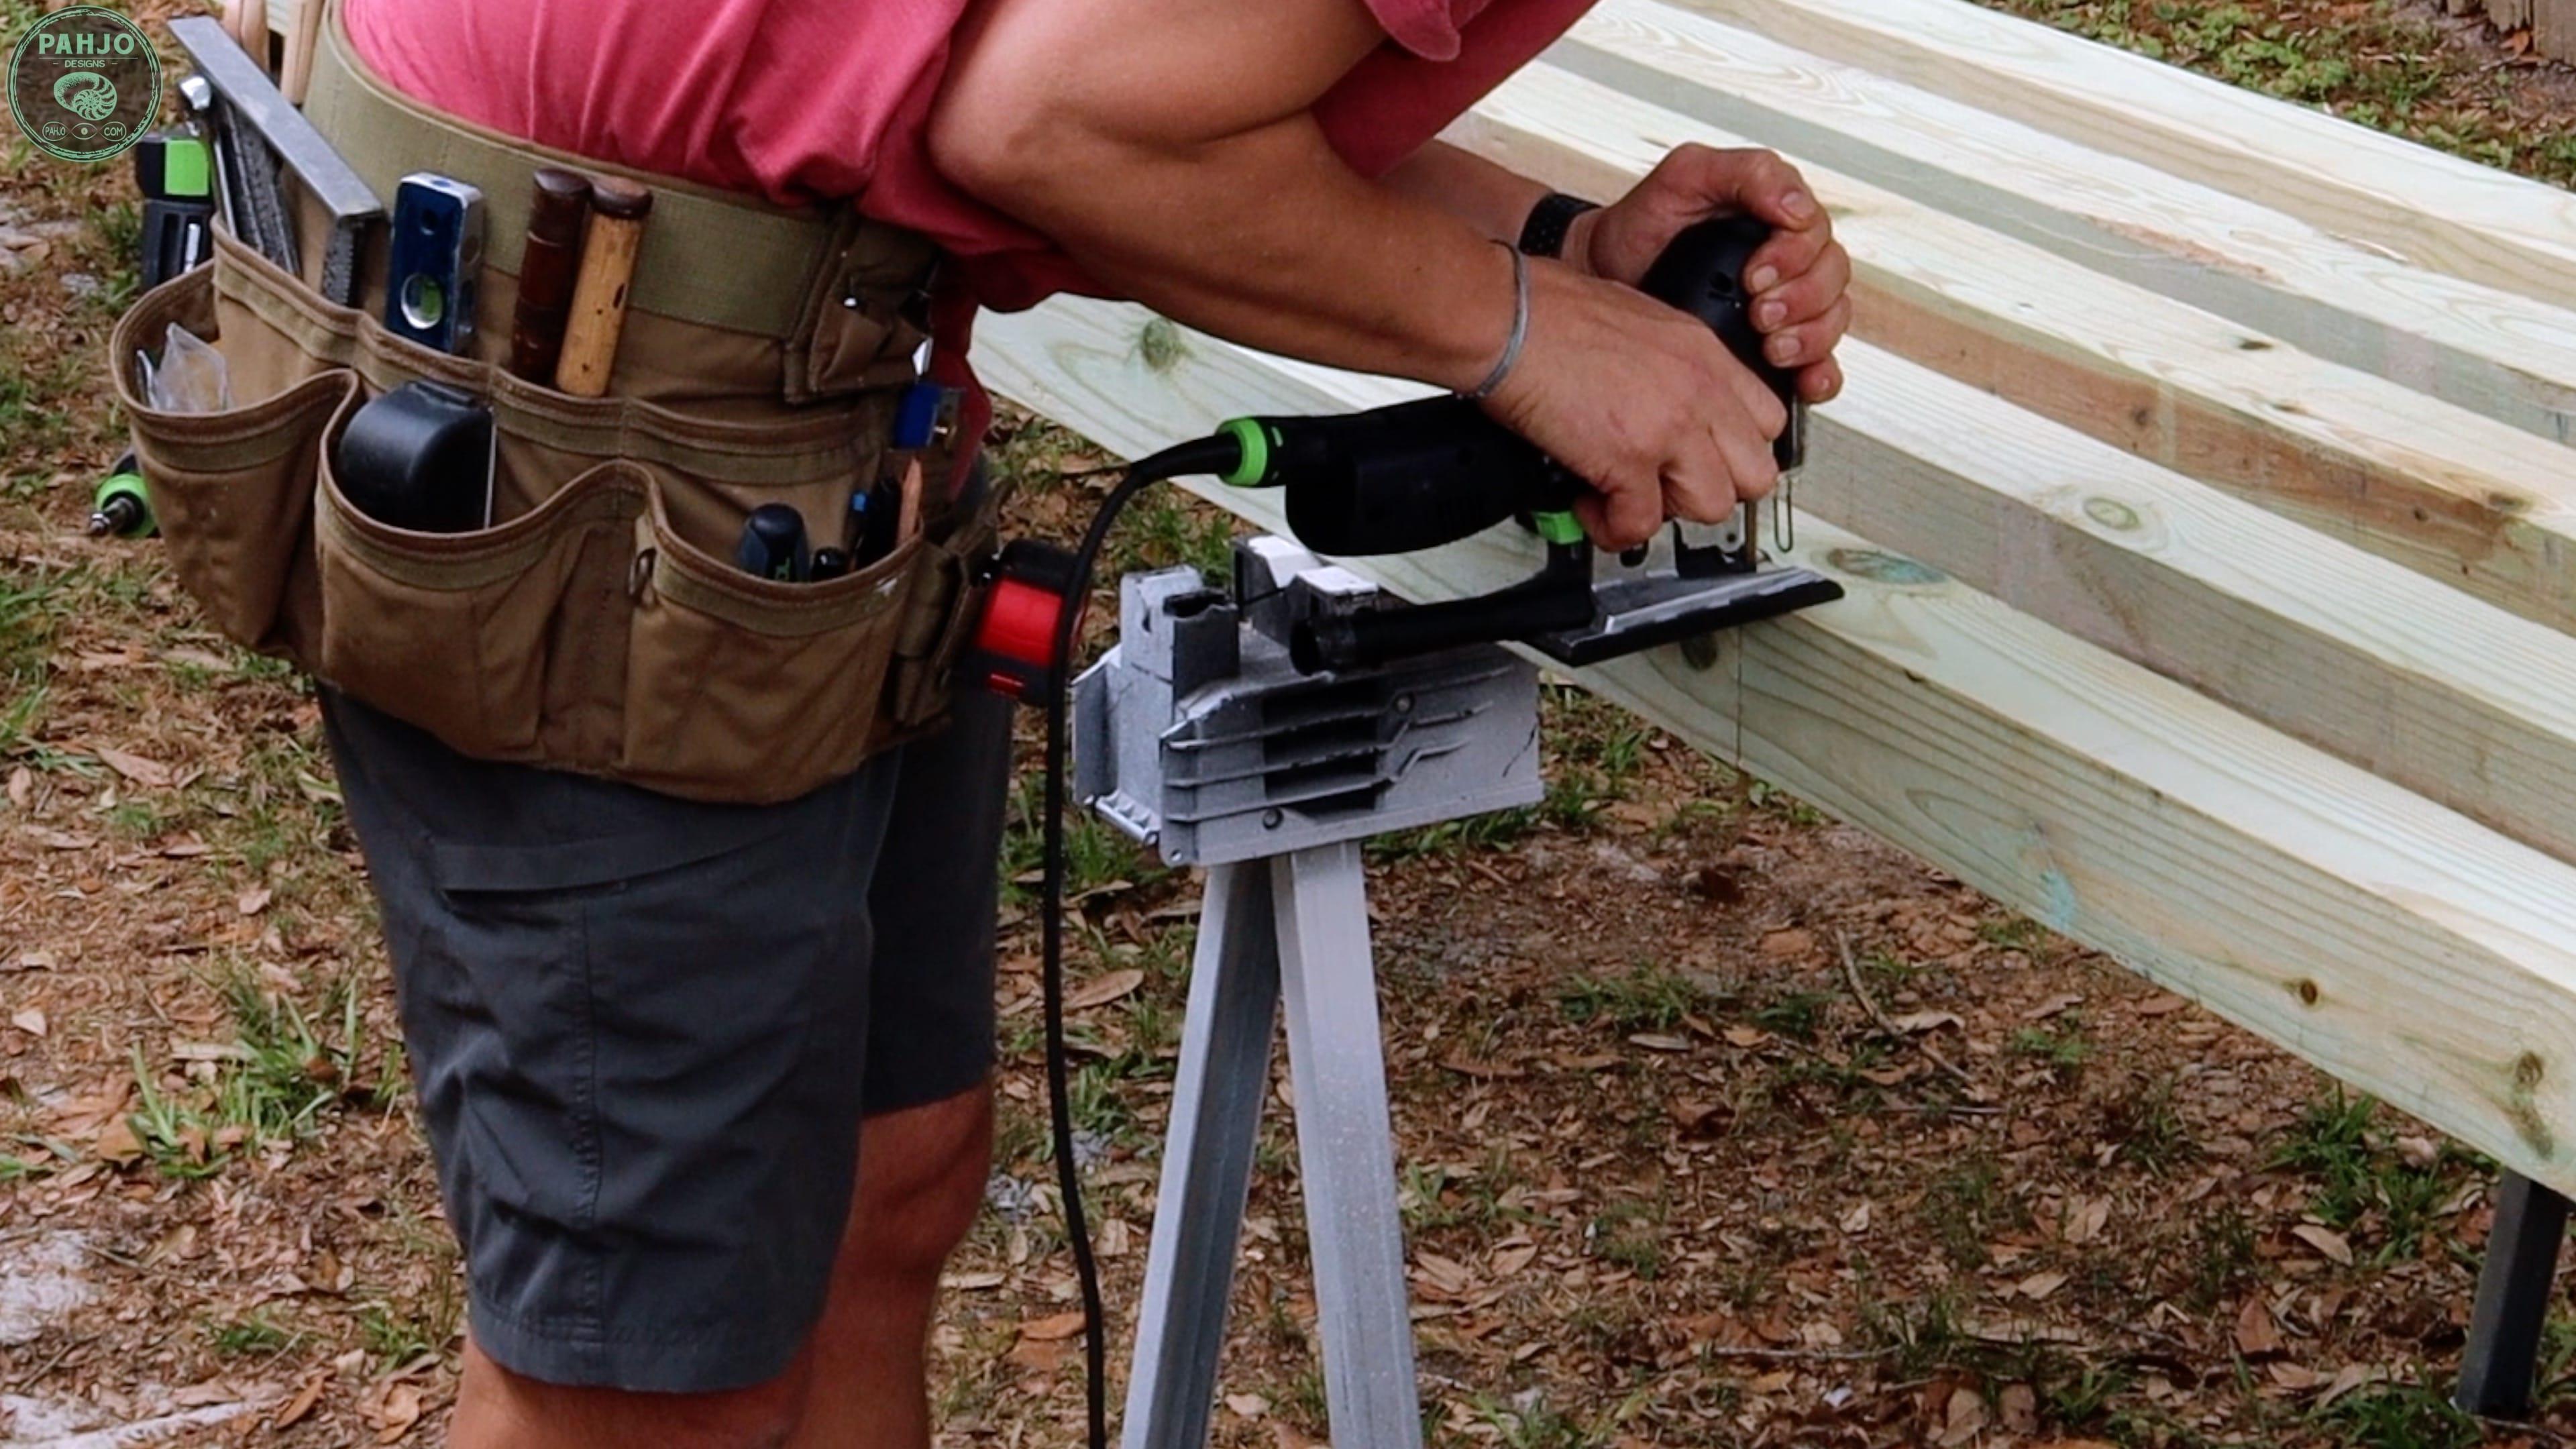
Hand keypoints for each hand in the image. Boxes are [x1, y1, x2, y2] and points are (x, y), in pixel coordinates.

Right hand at [1481, 253, 1787, 551]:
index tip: (1703, 458)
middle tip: (1667, 482)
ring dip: (1666, 511)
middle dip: (1710, 488)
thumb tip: (1658, 397)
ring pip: (1711, 507)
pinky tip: (1589, 504)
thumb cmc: (1549, 311)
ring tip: (1627, 494)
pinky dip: (1613, 527)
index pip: (1767, 421)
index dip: (1735, 451)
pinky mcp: (1626, 459)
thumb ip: (1667, 363)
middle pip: (1755, 474)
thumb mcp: (1638, 319)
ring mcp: (1668, 426)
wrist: (1507, 317)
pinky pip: (1640, 525)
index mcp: (1703, 353)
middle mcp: (1698, 390)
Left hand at [1569, 145, 1850, 404]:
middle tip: (1759, 313)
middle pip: (1831, 280)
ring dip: (1810, 337)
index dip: (1795, 256)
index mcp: (1776, 216)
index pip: (1817, 234)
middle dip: (1801, 300)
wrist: (1604, 273)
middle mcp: (1789, 259)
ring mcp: (1786, 303)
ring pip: (1831, 320)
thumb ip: (1745, 173)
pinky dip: (1821, 375)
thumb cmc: (1644, 225)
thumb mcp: (1686, 176)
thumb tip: (1795, 204)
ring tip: (1771, 346)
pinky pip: (1821, 363)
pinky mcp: (1777, 343)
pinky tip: (1804, 381)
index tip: (1755, 275)